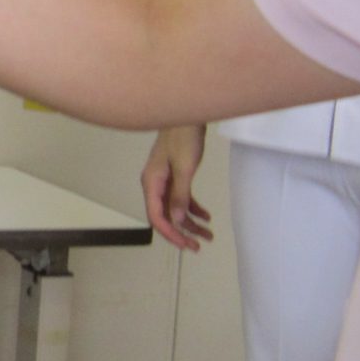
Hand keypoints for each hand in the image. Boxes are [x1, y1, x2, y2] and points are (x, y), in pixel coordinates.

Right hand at [142, 124, 212, 248]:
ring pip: (174, 209)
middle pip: (165, 216)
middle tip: (198, 246)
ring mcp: (165, 180)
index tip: (186, 245)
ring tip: (208, 235)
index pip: (157, 217)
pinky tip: (206, 216)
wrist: (186, 114)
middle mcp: (155, 184)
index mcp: (152, 183)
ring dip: (190, 223)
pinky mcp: (175, 175)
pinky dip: (192, 208)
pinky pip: (181, 198)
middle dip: (181, 232)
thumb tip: (176, 220)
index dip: (171, 234)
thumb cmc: (183, 137)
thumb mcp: (184, 168)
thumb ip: (179, 195)